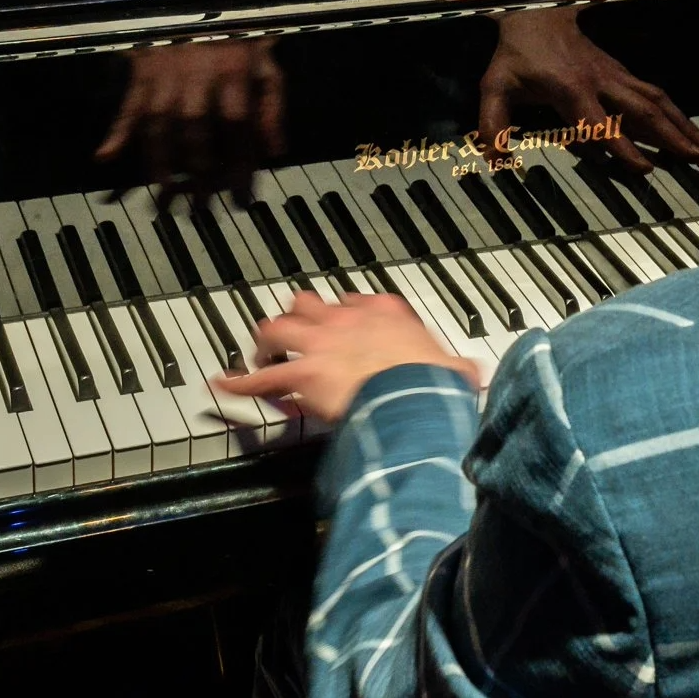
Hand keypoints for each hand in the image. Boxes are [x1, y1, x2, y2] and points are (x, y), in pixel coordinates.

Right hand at [96, 39, 284, 204]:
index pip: (236, 122)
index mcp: (233, 71)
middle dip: (195, 164)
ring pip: (157, 119)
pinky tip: (105, 156)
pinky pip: (126, 104)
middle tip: (198, 199)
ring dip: (157, 158)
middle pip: (193, 124)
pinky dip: (116, 131)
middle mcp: (197, 74)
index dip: (238, 158)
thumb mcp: (266, 67)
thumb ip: (273, 108)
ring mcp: (165, 74)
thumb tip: (275, 151)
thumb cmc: (238, 42)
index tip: (240, 193)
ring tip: (162, 189)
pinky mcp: (142, 72)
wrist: (200, 2)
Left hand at [217, 289, 479, 423]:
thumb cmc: (432, 383)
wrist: (414, 396)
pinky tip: (224, 384)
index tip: (341, 326)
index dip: (343, 315)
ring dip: (266, 341)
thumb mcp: (453, 368)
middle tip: (290, 333)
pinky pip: (259, 378)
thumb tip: (474, 374)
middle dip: (296, 317)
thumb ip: (458, 367)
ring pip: (277, 329)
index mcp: (384, 312)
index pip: (354, 301)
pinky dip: (239, 382)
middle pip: (306, 303)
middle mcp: (346, 319)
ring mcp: (320, 344)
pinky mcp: (302, 374)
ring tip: (259, 353)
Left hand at [479, 7, 698, 172]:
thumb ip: (493, 124)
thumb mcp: (495, 87)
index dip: (622, 147)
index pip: (599, 124)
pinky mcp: (621, 72)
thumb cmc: (515, 55)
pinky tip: (690, 129)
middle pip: (642, 110)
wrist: (534, 11)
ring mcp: (614, 75)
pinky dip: (675, 112)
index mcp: (570, 89)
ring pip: (655, 99)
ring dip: (682, 124)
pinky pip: (653, 93)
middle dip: (671, 136)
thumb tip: (493, 160)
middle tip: (697, 160)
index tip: (646, 169)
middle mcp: (600, 82)